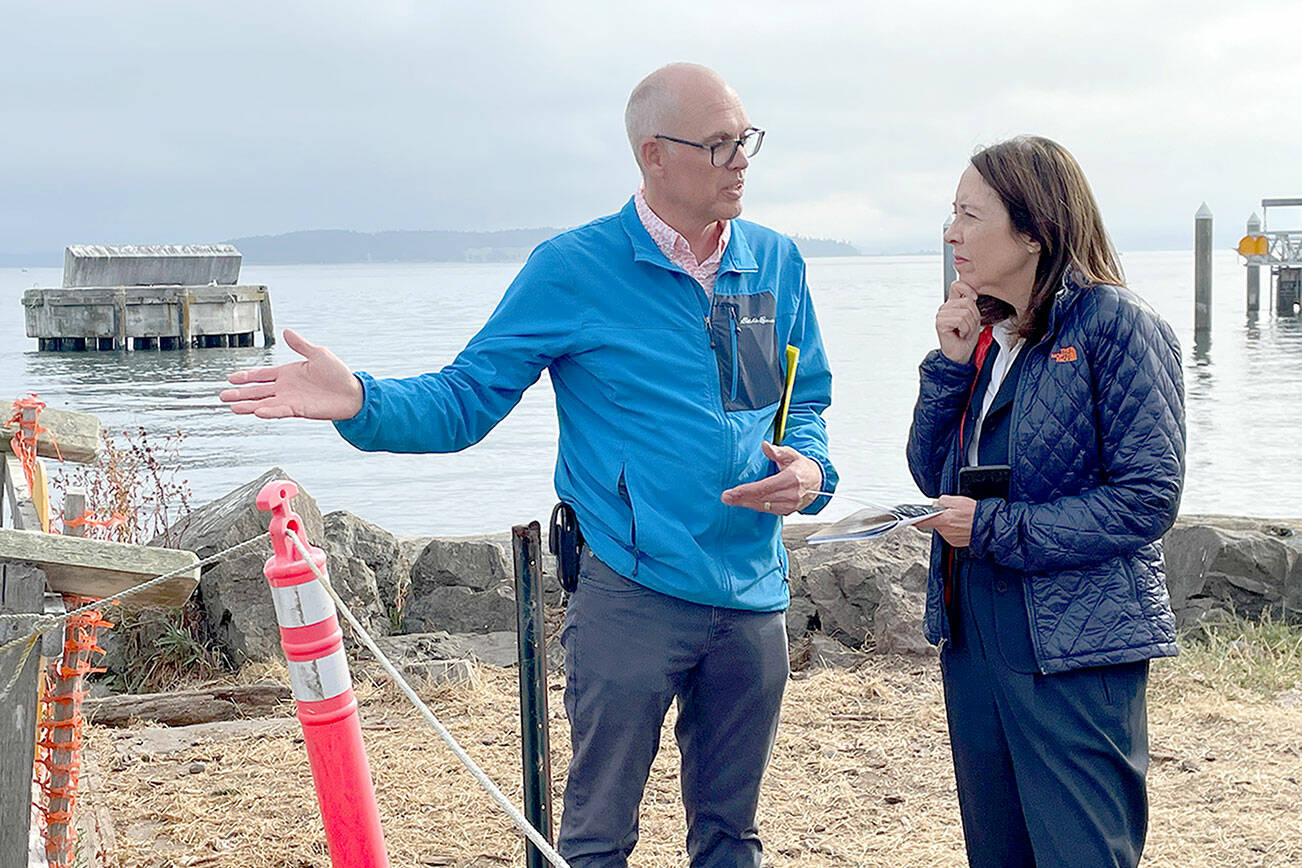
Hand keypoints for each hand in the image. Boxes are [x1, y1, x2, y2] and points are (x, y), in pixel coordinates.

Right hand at [219, 328, 364, 419]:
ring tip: (232, 407)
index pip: (262, 375)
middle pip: (258, 390)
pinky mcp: (299, 410)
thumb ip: (300, 345)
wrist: (352, 393)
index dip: (246, 376)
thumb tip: (286, 332)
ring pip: (264, 403)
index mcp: (288, 372)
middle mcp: (286, 387)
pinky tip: (256, 411)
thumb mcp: (318, 353)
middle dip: (240, 393)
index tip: (231, 378)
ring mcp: (291, 399)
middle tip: (223, 396)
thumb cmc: (338, 374)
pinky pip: (280, 410)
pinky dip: (269, 411)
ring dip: (248, 405)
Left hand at [720, 442, 822, 514]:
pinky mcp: (788, 511)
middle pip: (762, 499)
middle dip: (742, 499)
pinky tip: (745, 503)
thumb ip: (777, 451)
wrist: (817, 481)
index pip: (766, 487)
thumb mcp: (792, 454)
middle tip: (726, 497)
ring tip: (732, 500)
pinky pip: (769, 510)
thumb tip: (765, 446)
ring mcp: (790, 505)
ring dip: (747, 504)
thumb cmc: (802, 467)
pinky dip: (756, 506)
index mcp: (792, 479)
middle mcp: (792, 494)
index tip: (733, 492)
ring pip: (764, 507)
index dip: (748, 491)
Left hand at [914, 494, 975, 546]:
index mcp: (943, 520)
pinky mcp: (955, 543)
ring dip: (948, 524)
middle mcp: (944, 531)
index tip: (910, 519)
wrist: (989, 527)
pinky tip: (963, 526)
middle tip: (951, 513)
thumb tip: (936, 503)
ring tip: (960, 519)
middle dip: (940, 518)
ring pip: (943, 529)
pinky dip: (954, 530)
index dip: (915, 519)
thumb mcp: (958, 501)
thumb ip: (943, 501)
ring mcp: (950, 538)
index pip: (922, 521)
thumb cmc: (975, 514)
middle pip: (935, 523)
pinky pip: (950, 534)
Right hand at [936, 281, 981, 362]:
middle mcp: (945, 308)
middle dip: (973, 317)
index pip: (957, 285)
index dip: (968, 289)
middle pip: (967, 302)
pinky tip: (960, 334)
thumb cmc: (966, 338)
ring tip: (964, 331)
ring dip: (969, 325)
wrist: (961, 353)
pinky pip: (960, 320)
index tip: (974, 299)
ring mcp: (941, 315)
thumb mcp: (973, 317)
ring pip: (965, 312)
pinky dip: (965, 329)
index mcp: (952, 304)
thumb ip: (970, 304)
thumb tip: (971, 297)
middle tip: (968, 327)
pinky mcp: (940, 323)